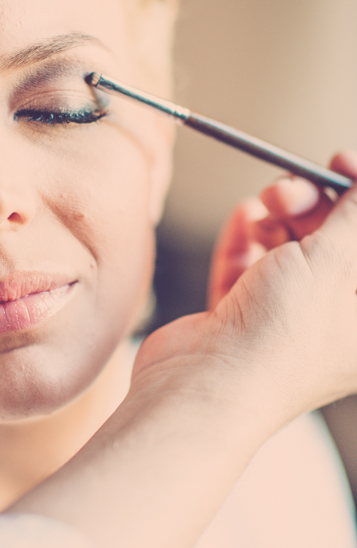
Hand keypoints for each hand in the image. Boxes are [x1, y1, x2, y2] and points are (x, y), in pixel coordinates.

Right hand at [134, 150, 356, 428]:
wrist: (205, 382)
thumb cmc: (285, 334)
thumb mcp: (342, 257)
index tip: (338, 164)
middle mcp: (333, 321)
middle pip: (332, 241)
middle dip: (311, 203)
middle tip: (289, 190)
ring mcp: (284, 319)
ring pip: (289, 250)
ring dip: (276, 218)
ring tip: (262, 210)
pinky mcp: (241, 318)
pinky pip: (248, 267)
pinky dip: (245, 239)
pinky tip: (244, 219)